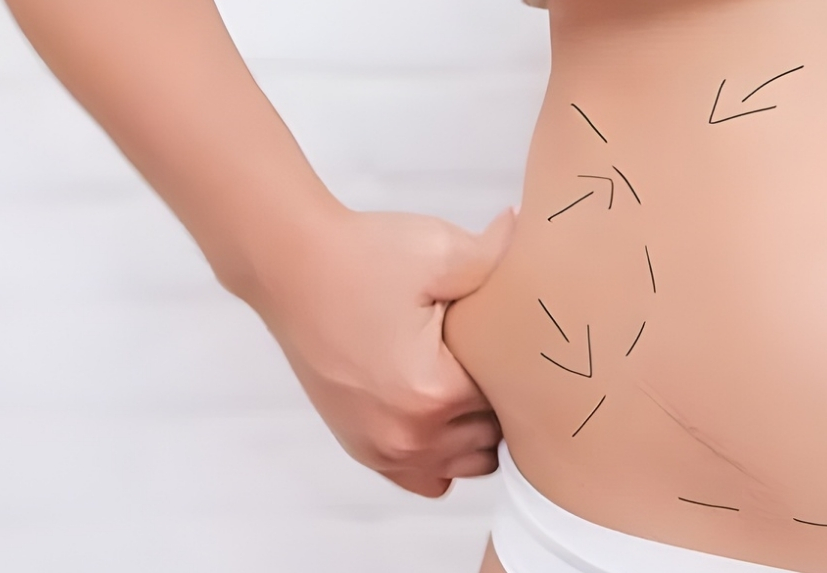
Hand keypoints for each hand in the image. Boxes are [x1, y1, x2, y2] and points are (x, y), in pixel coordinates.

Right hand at [245, 208, 515, 495]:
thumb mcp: (441, 249)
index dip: (519, 365)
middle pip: (493, 437)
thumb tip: (536, 233)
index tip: (509, 335)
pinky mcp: (362, 446)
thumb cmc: (361, 256)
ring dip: (474, 431)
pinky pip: (425, 477)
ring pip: (465, 463)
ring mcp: (380, 447)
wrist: (289, 264)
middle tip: (486, 353)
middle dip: (499, 400)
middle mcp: (406, 434)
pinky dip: (441, 454)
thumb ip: (500, 255)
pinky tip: (441, 411)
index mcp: (434, 394)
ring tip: (464, 380)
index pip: (514, 401)